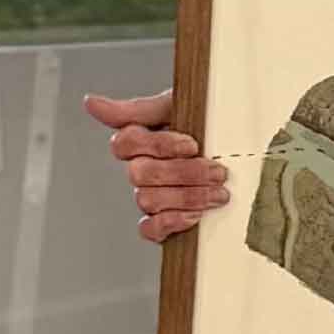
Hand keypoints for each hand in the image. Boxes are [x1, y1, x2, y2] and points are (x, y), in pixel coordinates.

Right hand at [83, 90, 231, 244]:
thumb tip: (91, 103)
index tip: (193, 144)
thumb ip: (138, 109)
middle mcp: (140, 169)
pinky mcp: (162, 222)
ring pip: (148, 200)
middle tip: (217, 172)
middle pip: (141, 174)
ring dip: (187, 197)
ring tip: (218, 193)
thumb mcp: (181, 107)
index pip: (127, 143)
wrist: (242, 150)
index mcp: (140, 141)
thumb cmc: (211, 127)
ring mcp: (150, 196)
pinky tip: (195, 216)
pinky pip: (149, 229)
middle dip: (184, 173)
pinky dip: (170, 223)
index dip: (160, 145)